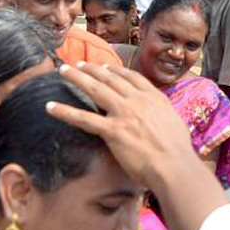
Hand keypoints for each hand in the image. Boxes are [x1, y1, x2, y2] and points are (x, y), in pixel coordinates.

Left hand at [46, 63, 197, 188]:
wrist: (174, 166)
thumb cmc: (178, 153)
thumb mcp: (174, 124)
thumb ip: (162, 116)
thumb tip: (160, 119)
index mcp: (154, 98)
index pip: (131, 77)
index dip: (116, 71)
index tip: (105, 66)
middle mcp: (137, 101)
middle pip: (110, 78)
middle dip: (92, 69)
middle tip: (78, 64)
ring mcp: (124, 114)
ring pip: (95, 89)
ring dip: (77, 78)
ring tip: (63, 71)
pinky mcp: (112, 130)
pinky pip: (83, 118)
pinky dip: (64, 111)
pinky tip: (50, 107)